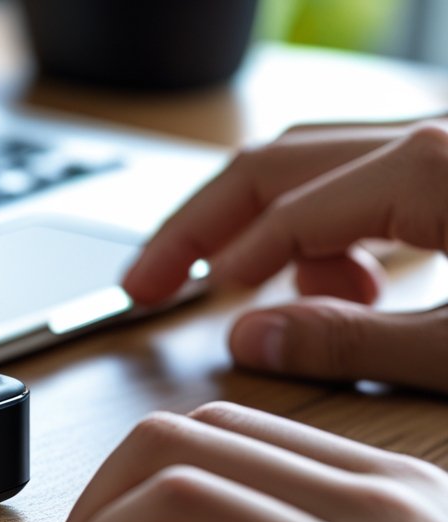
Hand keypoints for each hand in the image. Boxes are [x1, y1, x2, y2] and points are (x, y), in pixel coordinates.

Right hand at [122, 119, 447, 392]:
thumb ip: (355, 344)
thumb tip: (250, 340)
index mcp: (428, 169)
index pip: (285, 215)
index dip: (221, 265)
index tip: (165, 301)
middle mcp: (432, 135)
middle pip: (274, 163)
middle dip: (200, 226)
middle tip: (145, 278)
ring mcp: (444, 138)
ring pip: (312, 161)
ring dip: (264, 224)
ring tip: (264, 293)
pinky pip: (362, 169)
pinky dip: (324, 219)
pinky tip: (344, 278)